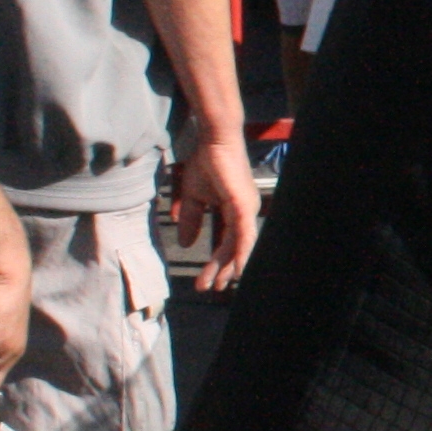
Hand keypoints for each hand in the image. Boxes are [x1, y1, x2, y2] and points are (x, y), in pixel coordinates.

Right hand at [171, 133, 264, 292]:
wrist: (212, 142)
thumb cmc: (206, 163)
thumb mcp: (193, 197)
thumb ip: (191, 219)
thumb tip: (185, 242)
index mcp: (234, 211)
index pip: (226, 242)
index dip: (215, 261)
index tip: (205, 280)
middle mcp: (244, 213)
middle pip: (234, 248)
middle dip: (221, 269)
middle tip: (213, 288)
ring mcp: (247, 209)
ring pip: (240, 246)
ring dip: (227, 266)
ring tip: (220, 284)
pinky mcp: (244, 205)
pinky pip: (244, 235)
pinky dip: (241, 253)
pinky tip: (237, 269)